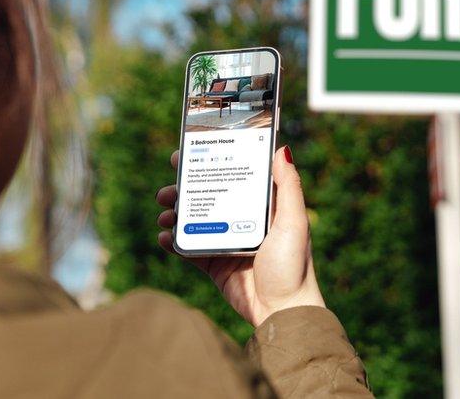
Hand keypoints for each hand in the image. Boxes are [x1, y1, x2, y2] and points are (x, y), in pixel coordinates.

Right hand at [156, 146, 326, 326]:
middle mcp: (242, 219)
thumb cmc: (294, 265)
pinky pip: (188, 249)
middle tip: (169, 187)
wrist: (281, 311)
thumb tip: (280, 149)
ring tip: (165, 214)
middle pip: (208, 195)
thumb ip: (289, 186)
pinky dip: (173, 242)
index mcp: (262, 206)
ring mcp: (226, 241)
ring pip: (193, 220)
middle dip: (184, 188)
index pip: (234, 175)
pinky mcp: (214, 264)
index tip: (189, 152)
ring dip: (174, 214)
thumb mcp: (294, 221)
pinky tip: (164, 237)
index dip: (212, 162)